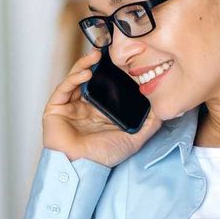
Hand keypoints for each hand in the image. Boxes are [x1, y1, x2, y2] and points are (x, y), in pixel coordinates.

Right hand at [42, 47, 161, 167]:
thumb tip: (164, 109)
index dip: (112, 71)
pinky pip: (63, 88)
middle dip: (97, 63)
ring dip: (84, 65)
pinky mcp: (55, 108)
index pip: (106, 85)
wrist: (82, 168)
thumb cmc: (104, 157)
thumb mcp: (134, 138)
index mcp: (100, 110)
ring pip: (75, 78)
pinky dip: (73, 78)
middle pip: (90, 78)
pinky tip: (85, 73)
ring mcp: (69, 106)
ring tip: (96, 56)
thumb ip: (149, 124)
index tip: (123, 57)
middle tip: (108, 49)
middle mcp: (84, 106)